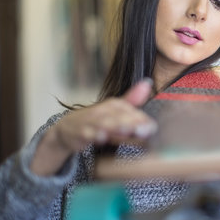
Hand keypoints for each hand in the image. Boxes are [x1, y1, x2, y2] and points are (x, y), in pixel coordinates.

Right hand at [30, 79, 156, 175]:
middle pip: (120, 116)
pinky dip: (93, 135)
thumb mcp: (116, 111)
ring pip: (104, 123)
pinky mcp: (79, 132)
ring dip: (116, 126)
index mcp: (115, 105)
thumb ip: (133, 100)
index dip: (143, 120)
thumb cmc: (97, 120)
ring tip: (128, 130)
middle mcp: (104, 110)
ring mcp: (91, 121)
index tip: (153, 127)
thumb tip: (148, 82)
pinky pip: (86, 133)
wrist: (66, 129)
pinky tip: (101, 137)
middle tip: (147, 129)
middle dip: (134, 122)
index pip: (132, 111)